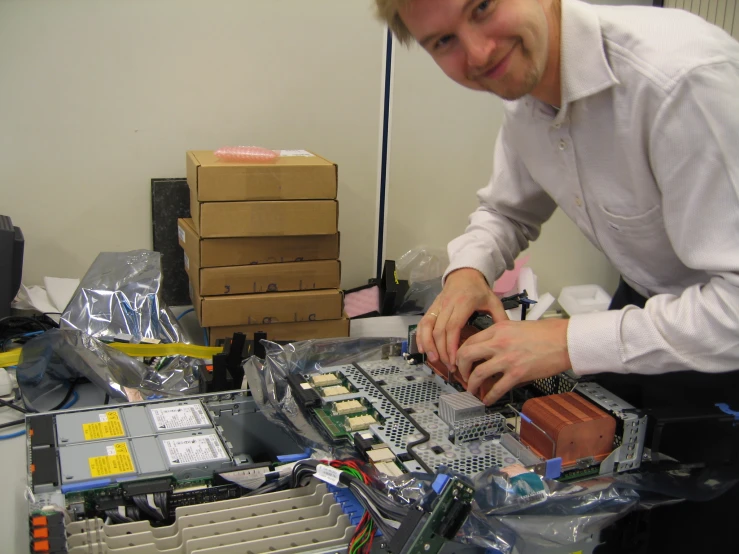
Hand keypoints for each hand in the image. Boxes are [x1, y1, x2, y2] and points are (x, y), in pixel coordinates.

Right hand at [417, 268, 506, 370]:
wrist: (464, 273)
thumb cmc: (479, 289)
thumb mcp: (493, 301)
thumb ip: (500, 318)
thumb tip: (505, 339)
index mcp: (463, 303)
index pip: (453, 326)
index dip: (451, 344)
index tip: (455, 360)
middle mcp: (447, 305)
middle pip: (439, 330)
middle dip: (442, 350)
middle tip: (449, 366)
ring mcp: (437, 306)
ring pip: (427, 326)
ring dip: (428, 344)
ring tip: (434, 360)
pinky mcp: (431, 307)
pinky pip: (422, 323)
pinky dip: (420, 336)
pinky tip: (422, 349)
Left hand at [456, 318, 571, 404]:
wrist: (565, 340)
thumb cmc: (546, 333)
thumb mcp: (516, 327)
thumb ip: (500, 337)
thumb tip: (489, 351)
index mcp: (498, 329)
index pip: (470, 341)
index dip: (462, 353)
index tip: (462, 361)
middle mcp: (499, 343)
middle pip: (466, 355)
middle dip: (461, 368)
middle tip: (463, 375)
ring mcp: (507, 358)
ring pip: (477, 373)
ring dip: (471, 384)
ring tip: (472, 390)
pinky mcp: (518, 373)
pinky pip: (497, 388)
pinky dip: (489, 397)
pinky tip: (488, 400)